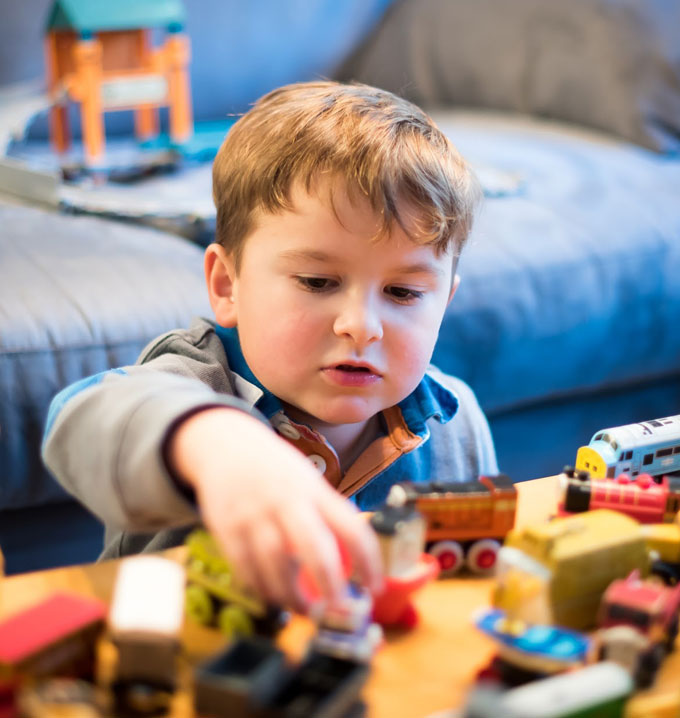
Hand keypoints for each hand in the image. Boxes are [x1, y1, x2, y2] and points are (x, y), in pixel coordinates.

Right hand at [168, 407, 382, 611]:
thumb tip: (353, 563)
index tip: (375, 588)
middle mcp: (286, 501)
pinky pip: (245, 568)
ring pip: (276, 565)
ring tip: (305, 610)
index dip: (368, 562)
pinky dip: (261, 589)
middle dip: (331, 586)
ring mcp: (255, 515)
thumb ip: (327, 516)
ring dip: (292, 597)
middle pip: (314, 548)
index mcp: (315, 491)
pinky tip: (273, 596)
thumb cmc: (276, 470)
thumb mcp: (308, 481)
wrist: (225, 445)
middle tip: (339, 612)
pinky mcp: (227, 528)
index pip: (351, 528)